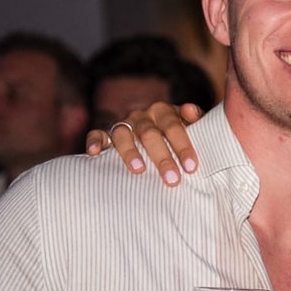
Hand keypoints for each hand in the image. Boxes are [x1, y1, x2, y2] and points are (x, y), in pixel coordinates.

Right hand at [84, 101, 203, 185]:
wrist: (155, 133)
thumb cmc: (177, 136)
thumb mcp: (191, 127)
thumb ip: (196, 120)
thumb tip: (192, 110)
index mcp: (164, 112)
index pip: (173, 126)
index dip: (182, 146)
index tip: (191, 167)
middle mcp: (142, 116)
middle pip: (150, 134)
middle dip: (162, 157)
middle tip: (173, 180)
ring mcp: (124, 124)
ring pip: (123, 134)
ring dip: (130, 151)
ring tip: (139, 170)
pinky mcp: (106, 134)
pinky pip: (97, 134)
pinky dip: (94, 142)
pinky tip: (93, 154)